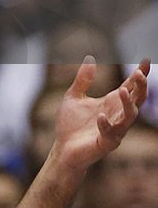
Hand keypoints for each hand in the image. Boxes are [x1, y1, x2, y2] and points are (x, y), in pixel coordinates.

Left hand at [52, 58, 149, 172]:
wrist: (62, 148)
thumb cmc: (71, 124)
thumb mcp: (74, 96)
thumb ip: (83, 79)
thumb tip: (90, 59)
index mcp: (111, 102)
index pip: (130, 87)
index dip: (139, 75)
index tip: (146, 60)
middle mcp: (117, 115)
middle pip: (136, 100)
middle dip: (141, 87)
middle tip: (139, 74)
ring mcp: (114, 130)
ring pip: (129, 116)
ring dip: (127, 104)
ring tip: (122, 90)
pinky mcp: (105, 143)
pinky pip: (111, 134)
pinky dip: (106, 124)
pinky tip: (100, 116)